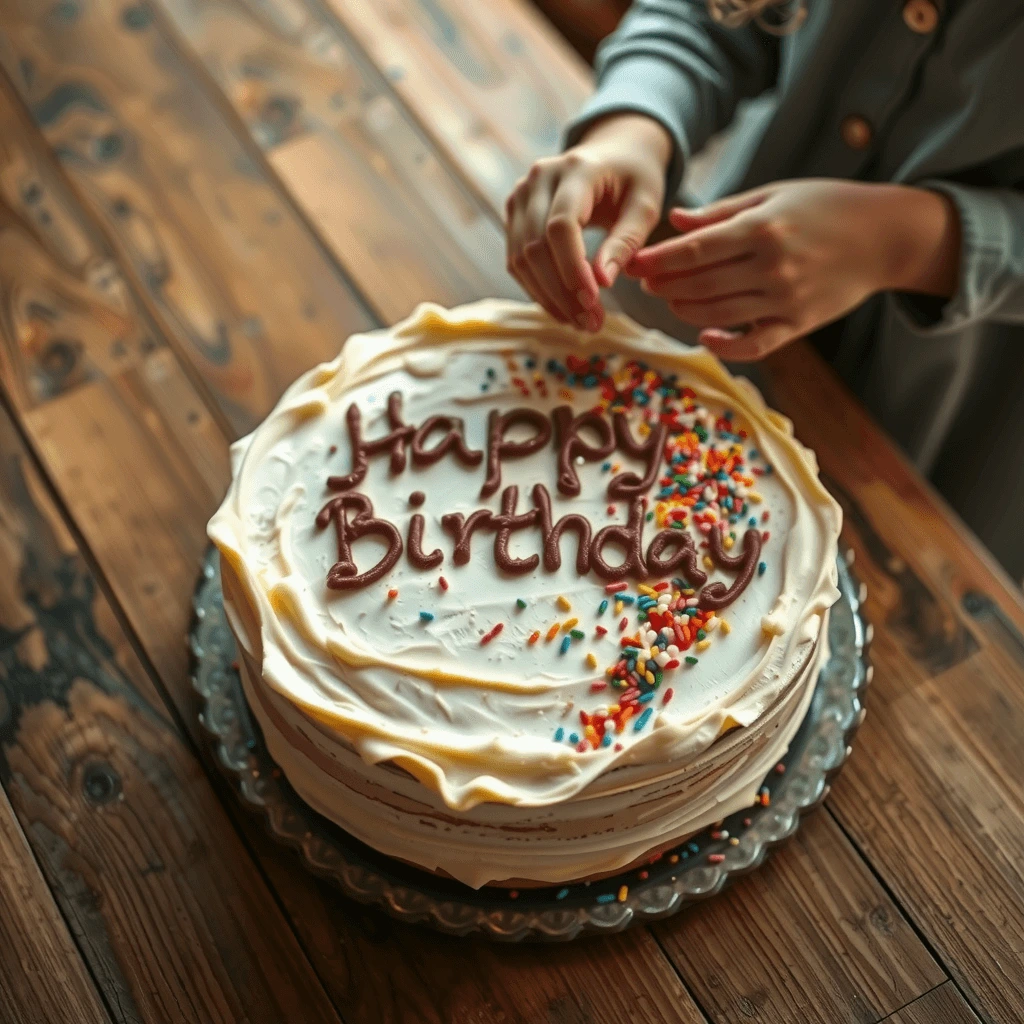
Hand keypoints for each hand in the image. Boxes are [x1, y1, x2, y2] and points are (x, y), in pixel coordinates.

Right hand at [505, 113, 671, 330]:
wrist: (614, 153)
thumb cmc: (635, 179)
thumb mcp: (645, 206)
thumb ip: (626, 241)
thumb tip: (602, 282)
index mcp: (576, 169)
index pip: (561, 225)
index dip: (573, 269)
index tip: (594, 302)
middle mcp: (539, 179)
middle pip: (536, 247)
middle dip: (562, 293)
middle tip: (591, 324)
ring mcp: (521, 196)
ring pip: (521, 259)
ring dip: (548, 298)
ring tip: (580, 322)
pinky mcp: (514, 215)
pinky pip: (517, 261)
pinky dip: (538, 290)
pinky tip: (563, 308)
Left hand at [626, 179, 960, 359]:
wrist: (885, 235)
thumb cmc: (825, 206)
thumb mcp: (774, 194)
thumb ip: (721, 211)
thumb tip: (673, 220)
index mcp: (762, 228)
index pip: (695, 249)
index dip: (658, 260)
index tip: (633, 263)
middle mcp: (773, 266)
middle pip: (700, 284)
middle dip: (665, 285)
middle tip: (645, 282)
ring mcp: (786, 298)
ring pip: (718, 314)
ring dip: (684, 311)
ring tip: (669, 300)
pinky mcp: (799, 323)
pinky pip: (754, 345)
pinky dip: (725, 345)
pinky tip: (705, 335)